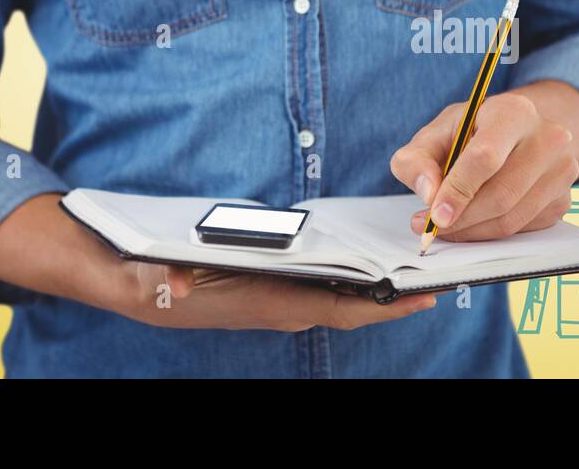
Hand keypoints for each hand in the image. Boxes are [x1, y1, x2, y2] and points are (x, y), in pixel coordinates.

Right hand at [122, 262, 435, 330]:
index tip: (421, 298)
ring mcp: (282, 304)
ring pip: (343, 302)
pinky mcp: (278, 294)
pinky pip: (327, 293)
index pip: (338, 310)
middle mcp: (283, 309)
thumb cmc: (159, 275)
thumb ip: (171, 277)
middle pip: (353, 309)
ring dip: (377, 292)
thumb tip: (176, 281)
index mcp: (269, 304)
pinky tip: (370, 266)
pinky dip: (354, 283)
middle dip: (395, 300)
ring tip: (414, 269)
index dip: (382, 308)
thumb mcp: (163, 272)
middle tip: (437, 279)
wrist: (141, 288)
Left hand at [390, 88, 578, 241]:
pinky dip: (492, 233)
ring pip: (512, 218)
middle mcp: (548, 138)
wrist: (518, 133)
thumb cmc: (471, 133)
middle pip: (501, 194)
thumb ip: (416, 160)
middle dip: (462, 219)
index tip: (435, 215)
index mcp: (513, 112)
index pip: (486, 157)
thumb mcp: (436, 134)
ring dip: (473, 231)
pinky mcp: (564, 199)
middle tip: (432, 227)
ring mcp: (562, 170)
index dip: (458, 190)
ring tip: (447, 225)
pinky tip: (475, 222)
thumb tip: (429, 194)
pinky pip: (523, 229)